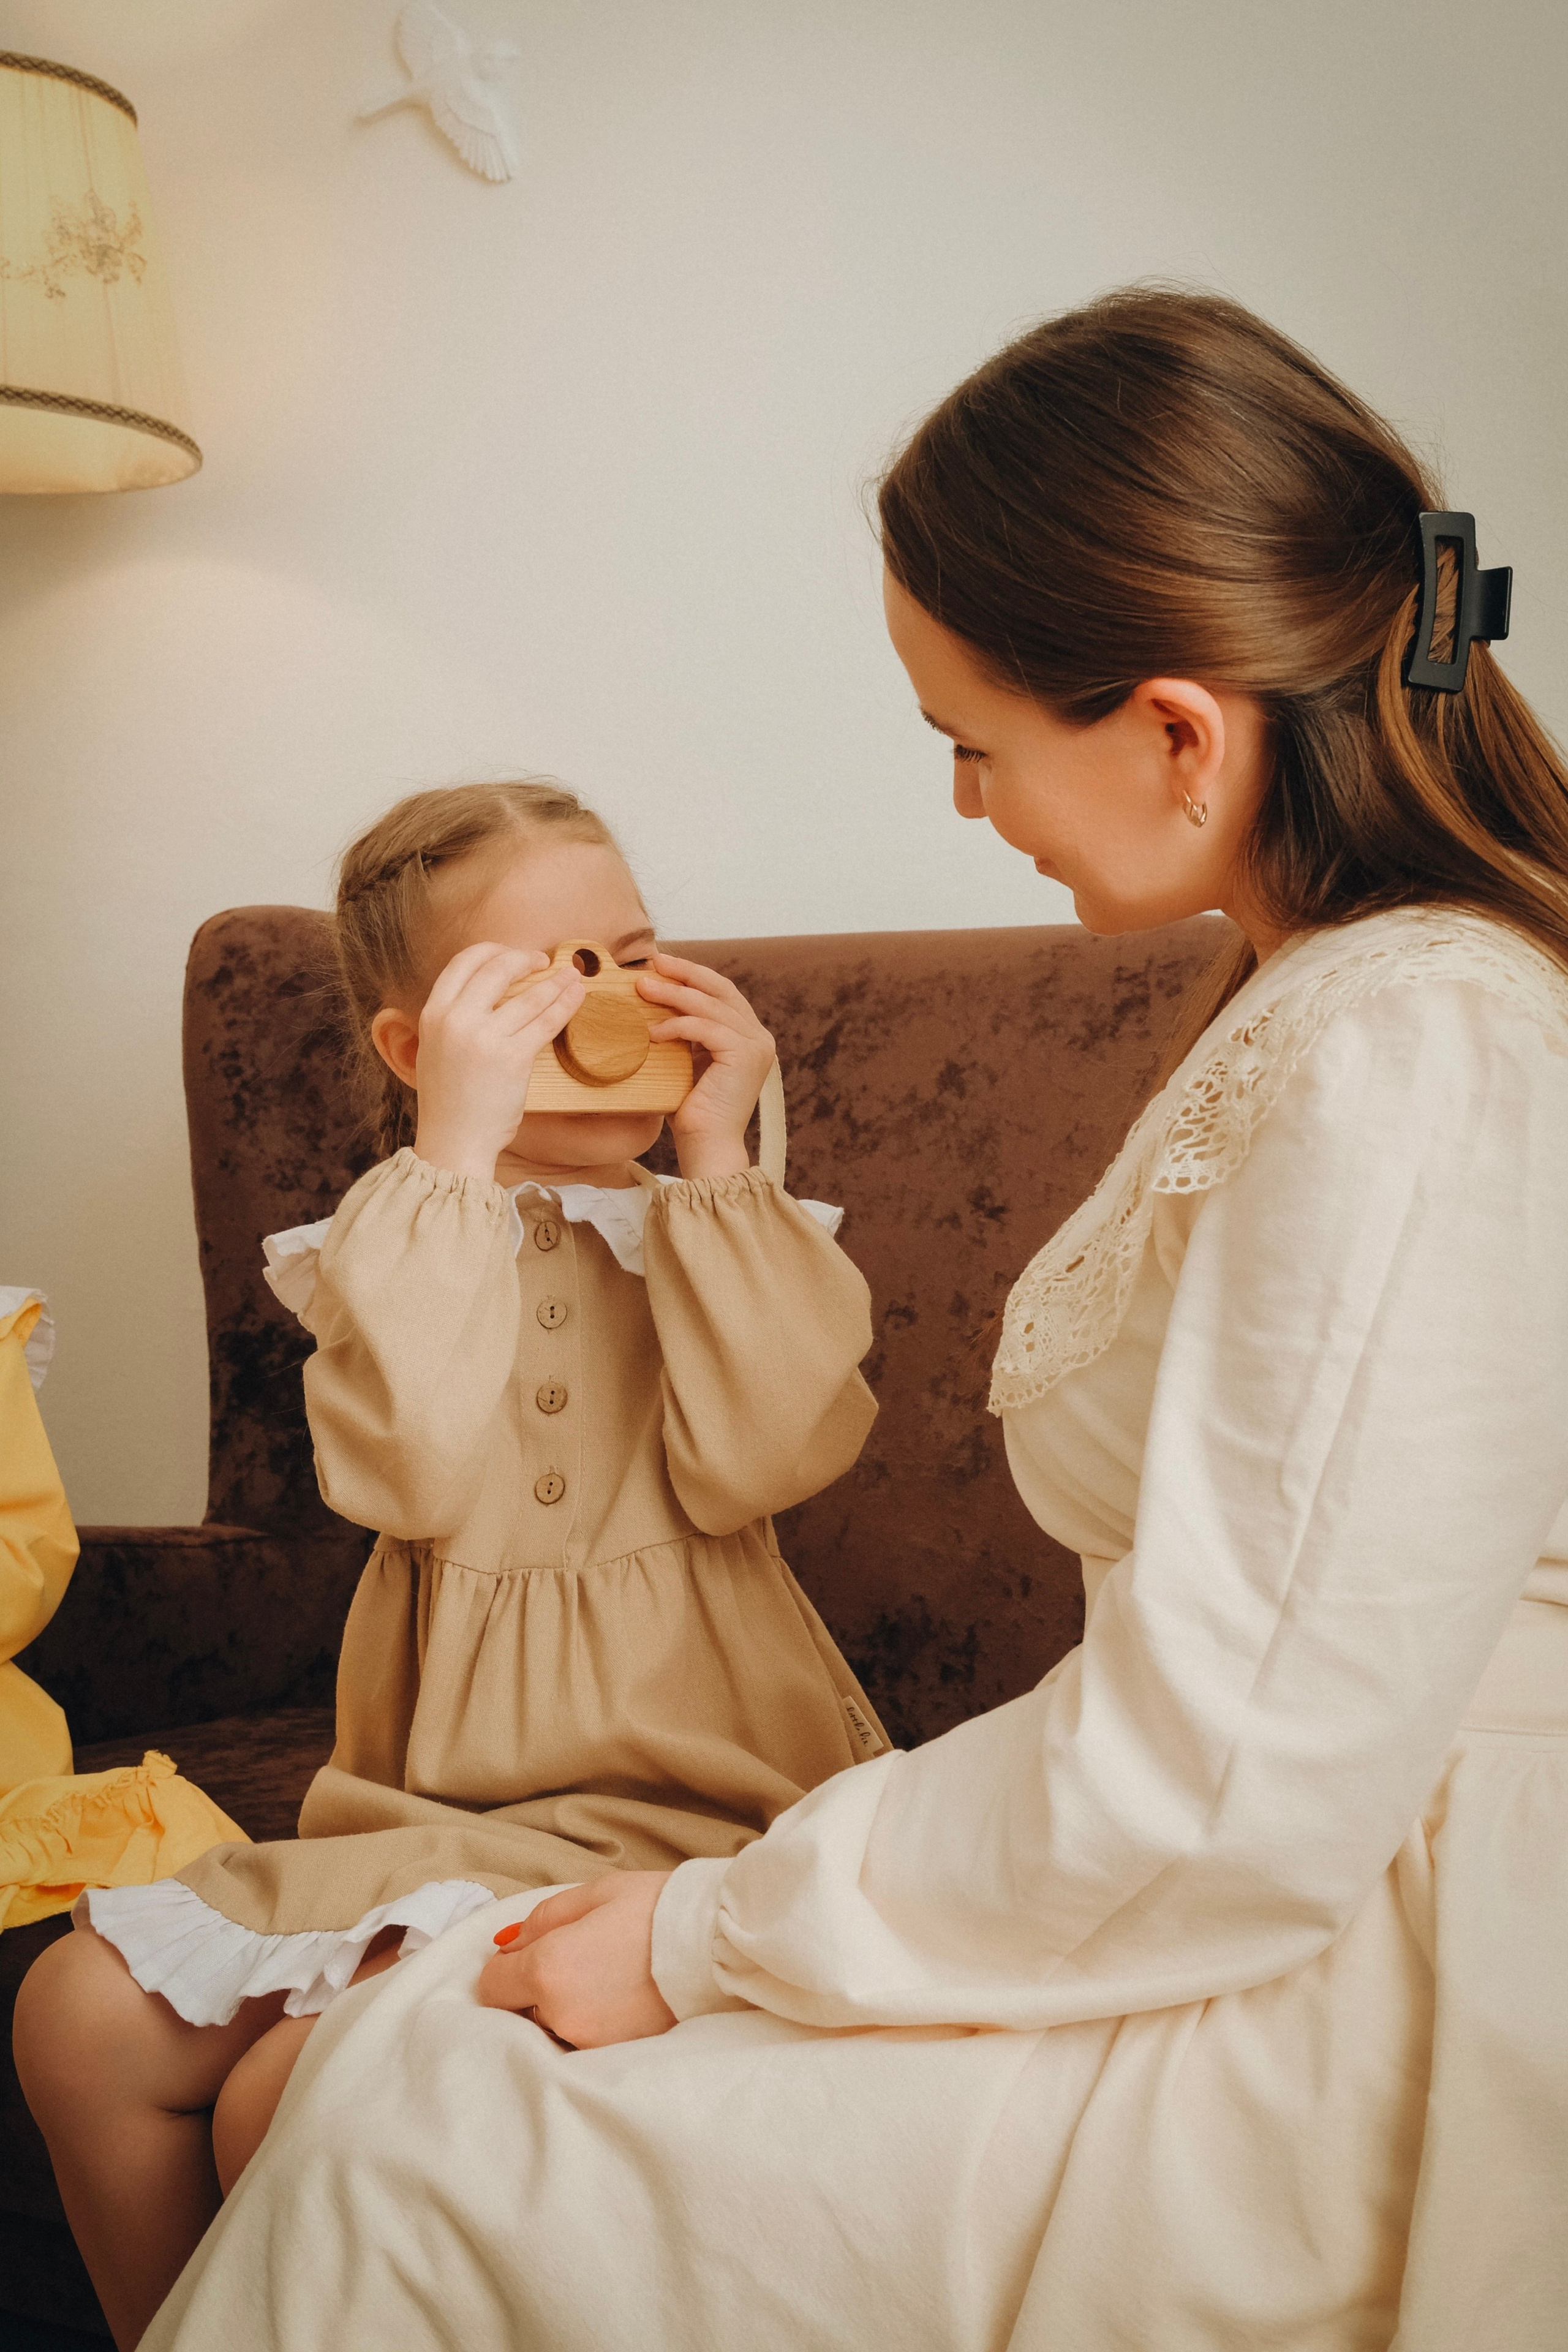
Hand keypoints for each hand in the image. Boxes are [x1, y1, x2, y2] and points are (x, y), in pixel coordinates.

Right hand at [411, 943, 584, 1182]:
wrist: (454, 1141)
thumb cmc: (450, 1100)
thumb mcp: (435, 1049)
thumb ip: (453, 1019)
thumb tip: (485, 993)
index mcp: (433, 1013)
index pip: (464, 961)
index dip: (493, 950)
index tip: (512, 955)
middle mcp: (455, 1019)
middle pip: (498, 968)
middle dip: (526, 958)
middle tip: (544, 961)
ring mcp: (485, 1037)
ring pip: (530, 995)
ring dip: (557, 981)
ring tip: (572, 975)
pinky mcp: (513, 1057)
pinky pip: (547, 1022)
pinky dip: (566, 1005)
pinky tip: (577, 997)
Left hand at [475, 1872, 675, 2048]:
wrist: (717, 1945)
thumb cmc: (656, 1909)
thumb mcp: (595, 1893)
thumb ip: (541, 1919)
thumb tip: (506, 1943)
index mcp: (547, 1970)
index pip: (492, 1986)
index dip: (506, 1966)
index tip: (530, 1952)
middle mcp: (561, 2014)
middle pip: (524, 2008)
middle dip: (539, 1986)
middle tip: (581, 1957)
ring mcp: (590, 2041)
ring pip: (556, 2025)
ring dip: (568, 2006)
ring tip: (608, 1976)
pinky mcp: (616, 2056)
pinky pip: (586, 2039)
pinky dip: (595, 2021)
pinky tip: (623, 1997)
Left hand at [635, 954, 775, 1180]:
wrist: (706, 1147)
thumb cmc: (692, 1111)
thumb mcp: (687, 1062)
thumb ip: (684, 1034)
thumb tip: (654, 1002)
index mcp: (748, 1036)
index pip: (721, 992)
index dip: (692, 974)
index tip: (661, 965)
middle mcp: (759, 1037)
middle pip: (720, 989)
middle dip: (685, 972)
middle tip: (653, 963)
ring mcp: (755, 1045)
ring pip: (710, 1006)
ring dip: (673, 994)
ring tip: (642, 988)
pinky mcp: (744, 1055)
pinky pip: (705, 1028)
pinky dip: (676, 1026)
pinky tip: (651, 1031)